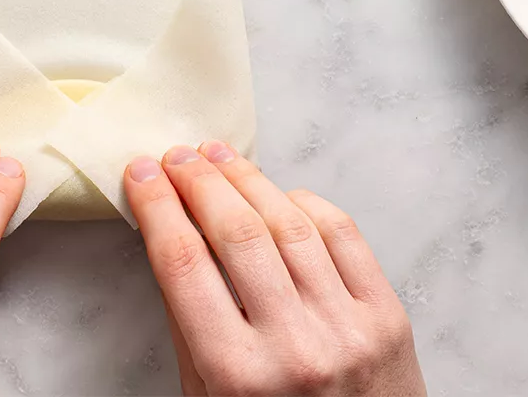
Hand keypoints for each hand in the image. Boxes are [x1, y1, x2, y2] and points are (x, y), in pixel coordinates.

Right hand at [125, 143, 424, 396]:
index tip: (140, 175)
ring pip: (289, 225)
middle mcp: (294, 348)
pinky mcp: (387, 318)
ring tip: (220, 157)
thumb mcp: (208, 396)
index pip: (183, 262)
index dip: (157, 207)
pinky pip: (343, 237)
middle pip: (235, 233)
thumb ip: (189, 324)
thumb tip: (167, 235)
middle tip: (177, 156)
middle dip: (199, 182)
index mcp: (237, 374)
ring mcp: (347, 329)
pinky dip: (307, 204)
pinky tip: (280, 192)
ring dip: (249, 180)